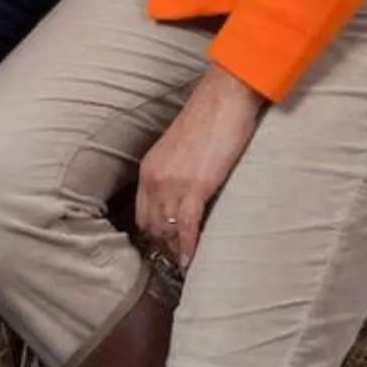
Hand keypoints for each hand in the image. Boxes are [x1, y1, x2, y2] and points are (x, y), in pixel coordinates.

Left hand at [135, 65, 267, 270]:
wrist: (224, 97)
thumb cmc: (209, 119)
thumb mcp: (182, 150)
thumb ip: (177, 172)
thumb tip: (186, 195)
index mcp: (149, 168)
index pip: (142, 213)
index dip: (152, 235)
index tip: (164, 250)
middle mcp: (154, 177)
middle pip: (152, 226)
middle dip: (163, 248)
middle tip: (176, 267)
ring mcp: (173, 182)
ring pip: (168, 229)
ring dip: (176, 252)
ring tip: (185, 269)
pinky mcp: (196, 185)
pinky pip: (187, 225)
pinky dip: (189, 246)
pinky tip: (191, 261)